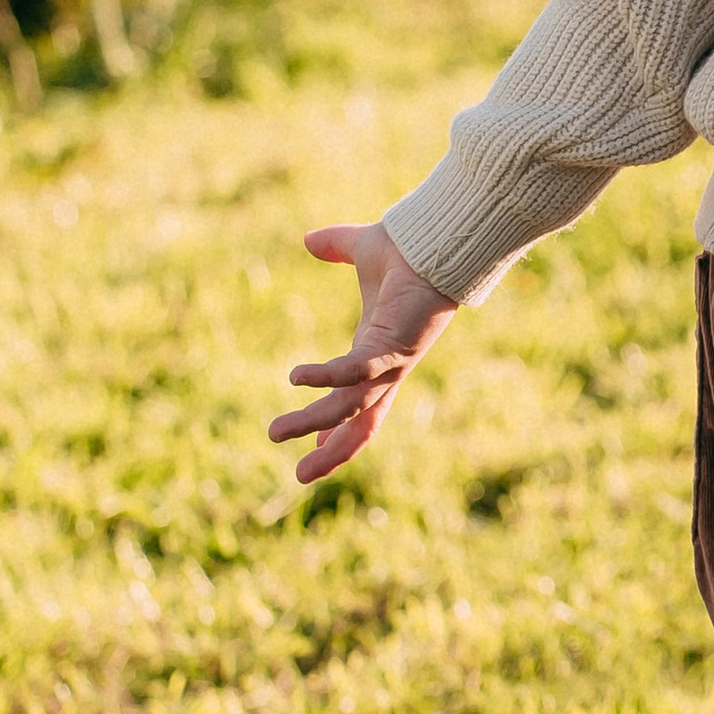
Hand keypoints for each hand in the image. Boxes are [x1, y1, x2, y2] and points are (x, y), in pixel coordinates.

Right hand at [269, 222, 458, 483]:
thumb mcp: (361, 250)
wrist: (439, 236)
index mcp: (378, 350)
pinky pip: (355, 372)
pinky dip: (327, 378)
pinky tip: (297, 377)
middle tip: (300, 477)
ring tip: (275, 432)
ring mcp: (393, 359)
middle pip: (362, 422)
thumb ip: (336, 247)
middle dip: (333, 452)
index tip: (318, 445)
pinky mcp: (393, 345)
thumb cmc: (410, 246)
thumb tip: (310, 240)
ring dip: (314, 422)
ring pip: (350, 406)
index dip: (340, 426)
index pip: (361, 400)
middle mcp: (388, 364)